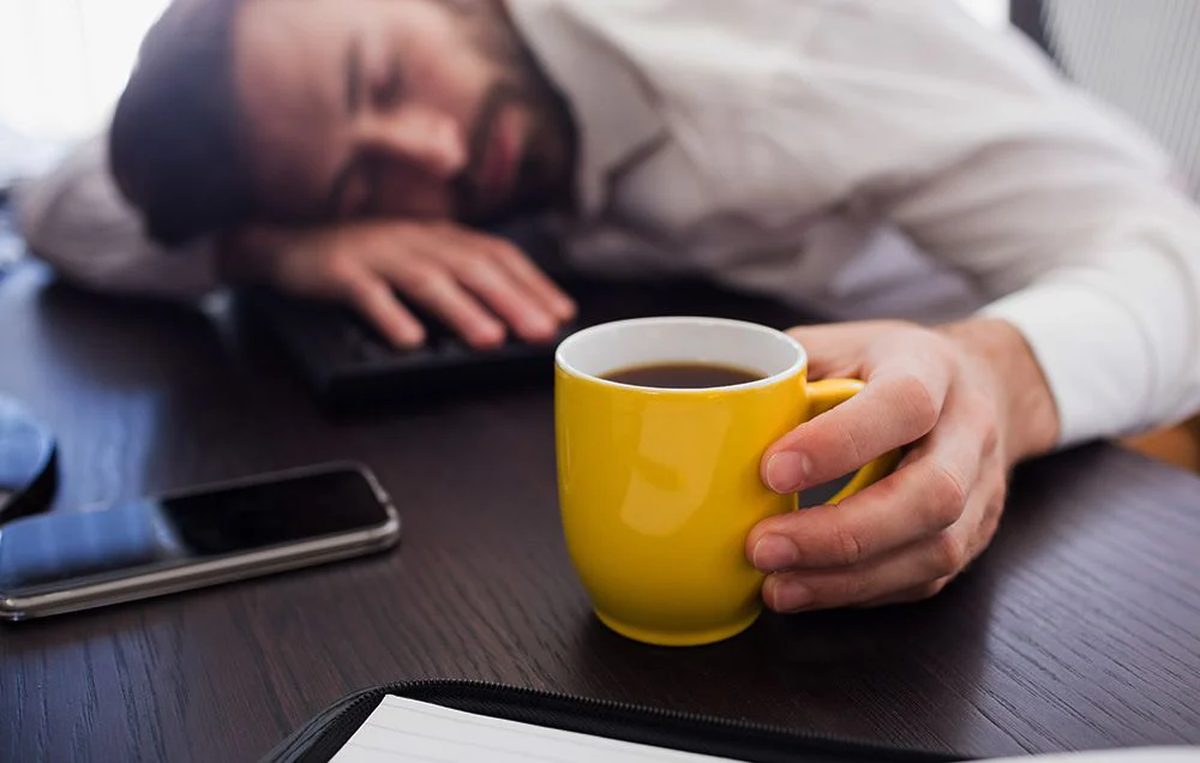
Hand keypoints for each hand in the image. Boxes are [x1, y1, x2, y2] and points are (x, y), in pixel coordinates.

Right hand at [218, 220, 575, 347]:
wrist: (286, 242)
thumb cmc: (362, 258)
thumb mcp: (415, 259)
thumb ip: (458, 278)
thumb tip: (511, 312)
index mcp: (439, 235)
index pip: (497, 254)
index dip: (532, 281)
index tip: (562, 312)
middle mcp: (414, 238)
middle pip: (471, 266)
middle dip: (511, 299)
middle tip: (540, 331)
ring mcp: (376, 252)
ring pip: (426, 279)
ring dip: (461, 310)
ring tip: (490, 339)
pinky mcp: (339, 270)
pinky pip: (367, 293)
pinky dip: (390, 316)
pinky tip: (410, 340)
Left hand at [745, 319, 1059, 610]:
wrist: (982, 385)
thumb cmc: (889, 364)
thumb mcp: (838, 343)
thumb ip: (786, 370)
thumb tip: (716, 413)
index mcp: (931, 369)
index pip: (902, 405)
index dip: (840, 443)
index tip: (772, 471)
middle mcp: (969, 431)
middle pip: (931, 494)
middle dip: (842, 532)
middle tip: (763, 547)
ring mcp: (981, 490)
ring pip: (935, 549)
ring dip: (848, 577)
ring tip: (778, 585)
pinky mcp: (972, 536)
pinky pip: (925, 579)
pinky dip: (863, 591)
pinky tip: (809, 590)